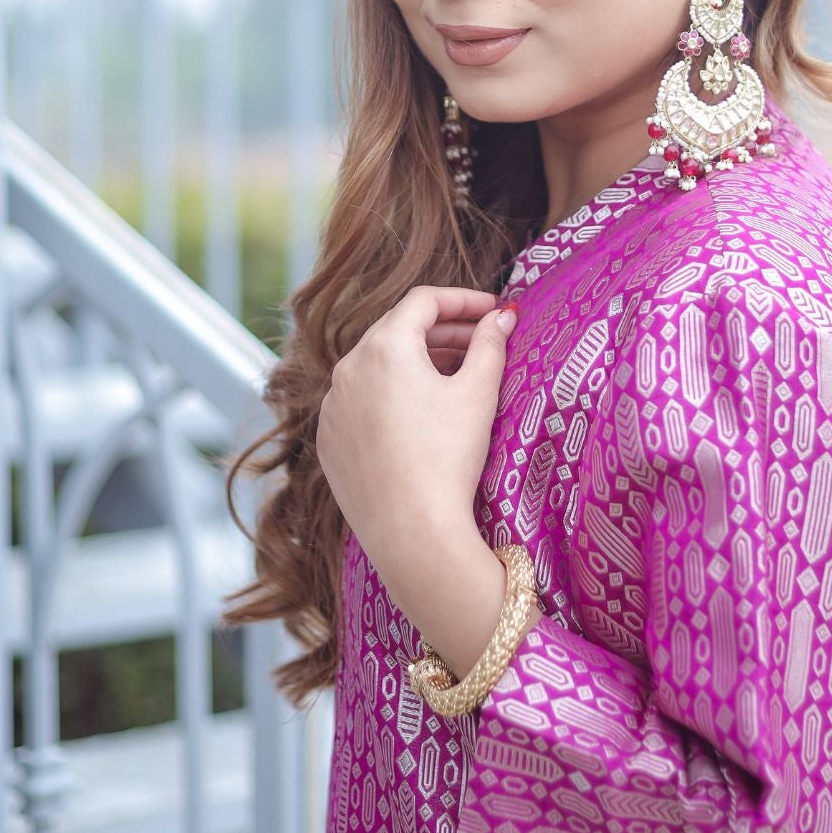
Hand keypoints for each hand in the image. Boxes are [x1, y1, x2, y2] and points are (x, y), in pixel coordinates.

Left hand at [318, 285, 519, 627]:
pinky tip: (420, 420)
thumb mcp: (478, 394)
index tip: (493, 311)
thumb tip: (502, 317)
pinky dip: (390, 399)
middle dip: (443, 333)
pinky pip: (361, 404)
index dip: (463, 300)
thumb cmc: (448, 457)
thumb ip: (491, 345)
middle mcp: (347, 369)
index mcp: (384, 346)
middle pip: (398, 332)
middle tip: (481, 343)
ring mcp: (332, 407)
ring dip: (415, 365)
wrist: (412, 532)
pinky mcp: (329, 441)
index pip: (424, 301)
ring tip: (454, 381)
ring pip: (377, 368)